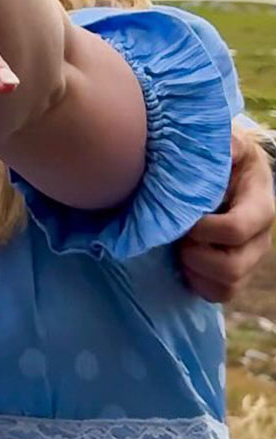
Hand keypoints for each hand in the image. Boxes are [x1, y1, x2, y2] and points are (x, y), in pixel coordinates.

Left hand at [177, 122, 274, 302]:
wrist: (228, 173)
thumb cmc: (225, 157)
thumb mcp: (229, 144)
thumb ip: (226, 145)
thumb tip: (222, 143)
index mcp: (260, 206)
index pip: (236, 230)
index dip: (204, 230)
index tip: (185, 218)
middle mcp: (260, 239)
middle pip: (233, 265)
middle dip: (196, 253)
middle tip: (178, 235)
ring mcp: (250, 259)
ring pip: (228, 284)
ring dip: (195, 268)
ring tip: (179, 245)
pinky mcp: (236, 274)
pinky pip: (220, 294)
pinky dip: (198, 283)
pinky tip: (184, 262)